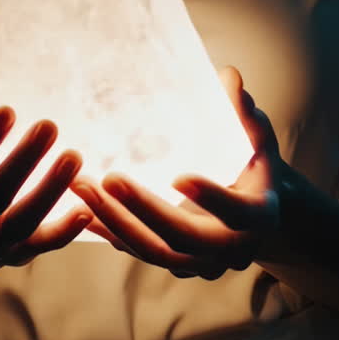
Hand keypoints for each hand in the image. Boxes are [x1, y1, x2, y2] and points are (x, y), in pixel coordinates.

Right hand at [0, 106, 92, 271]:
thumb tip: (7, 113)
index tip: (8, 110)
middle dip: (22, 160)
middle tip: (49, 124)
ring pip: (21, 221)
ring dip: (49, 190)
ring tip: (74, 155)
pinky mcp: (19, 254)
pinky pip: (43, 245)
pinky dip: (65, 230)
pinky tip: (86, 209)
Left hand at [69, 67, 281, 278]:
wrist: (256, 214)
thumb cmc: (255, 164)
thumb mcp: (257, 138)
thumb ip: (242, 113)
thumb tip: (229, 75)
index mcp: (259, 216)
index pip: (237, 212)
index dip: (211, 197)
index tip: (178, 177)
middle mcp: (230, 249)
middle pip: (186, 238)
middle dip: (145, 210)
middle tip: (110, 179)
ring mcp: (200, 262)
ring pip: (155, 251)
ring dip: (116, 220)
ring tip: (83, 187)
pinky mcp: (174, 263)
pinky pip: (137, 252)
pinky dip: (109, 231)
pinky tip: (79, 210)